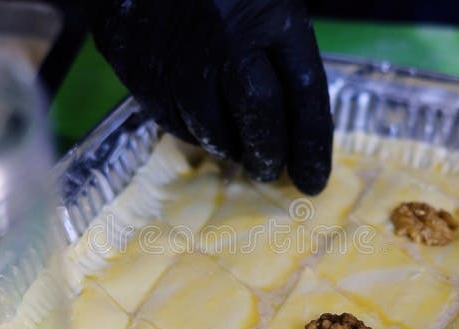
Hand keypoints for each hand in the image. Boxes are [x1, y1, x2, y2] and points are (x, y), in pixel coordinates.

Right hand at [84, 0, 332, 194]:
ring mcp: (182, 61)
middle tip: (270, 169)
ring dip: (229, 147)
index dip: (312, 145)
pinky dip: (193, 131)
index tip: (314, 180)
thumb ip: (283, 52)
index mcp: (271, 17)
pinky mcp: (144, 75)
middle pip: (259, 116)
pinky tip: (201, 120)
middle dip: (269, 153)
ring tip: (236, 146)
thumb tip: (296, 126)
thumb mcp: (266, 4)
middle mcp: (228, 42)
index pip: (305, 92)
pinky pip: (174, 122)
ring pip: (212, 129)